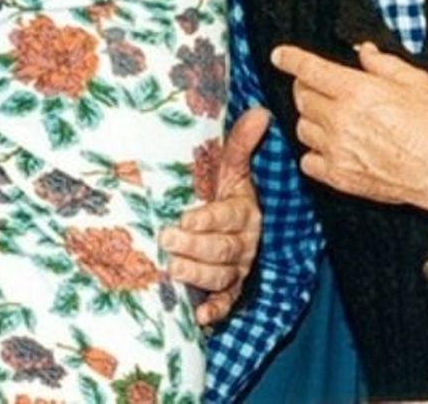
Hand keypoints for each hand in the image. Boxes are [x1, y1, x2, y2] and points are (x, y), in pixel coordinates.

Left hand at [162, 106, 268, 326]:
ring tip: (174, 270)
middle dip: (195, 246)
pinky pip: (227, 303)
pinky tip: (199, 316)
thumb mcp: (231, 168)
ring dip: (199, 275)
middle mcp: (245, 243)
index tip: (185, 219)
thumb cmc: (224, 192)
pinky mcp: (231, 290)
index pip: (229, 216)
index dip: (208, 219)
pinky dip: (215, 310)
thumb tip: (260, 112)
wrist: (232, 225)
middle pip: (223, 249)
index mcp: (245, 211)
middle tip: (167, 240)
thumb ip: (240, 143)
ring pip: (222, 275)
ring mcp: (238, 269)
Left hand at [274, 42, 427, 219]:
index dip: (290, 59)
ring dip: (312, 121)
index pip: (310, 69)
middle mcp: (341, 119)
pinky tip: (331, 149)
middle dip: (306, 89)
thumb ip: (383, 63)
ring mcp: (337, 150)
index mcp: (357, 90)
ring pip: (302, 128)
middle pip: (302, 97)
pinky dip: (314, 154)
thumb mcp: (415, 81)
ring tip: (332, 120)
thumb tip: (364, 50)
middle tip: (320, 89)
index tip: (280, 56)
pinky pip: (308, 161)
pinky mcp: (339, 176)